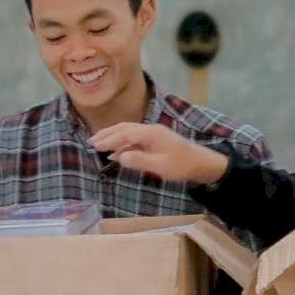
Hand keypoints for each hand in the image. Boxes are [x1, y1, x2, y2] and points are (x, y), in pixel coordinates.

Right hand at [89, 123, 230, 184]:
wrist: (203, 164)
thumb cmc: (183, 165)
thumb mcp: (160, 166)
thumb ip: (139, 160)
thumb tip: (119, 156)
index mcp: (151, 133)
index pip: (125, 133)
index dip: (109, 139)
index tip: (95, 145)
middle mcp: (151, 130)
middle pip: (125, 128)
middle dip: (107, 134)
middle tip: (91, 141)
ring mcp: (154, 135)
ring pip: (129, 132)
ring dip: (114, 138)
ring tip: (99, 144)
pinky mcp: (156, 141)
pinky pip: (136, 139)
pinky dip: (124, 144)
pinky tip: (117, 153)